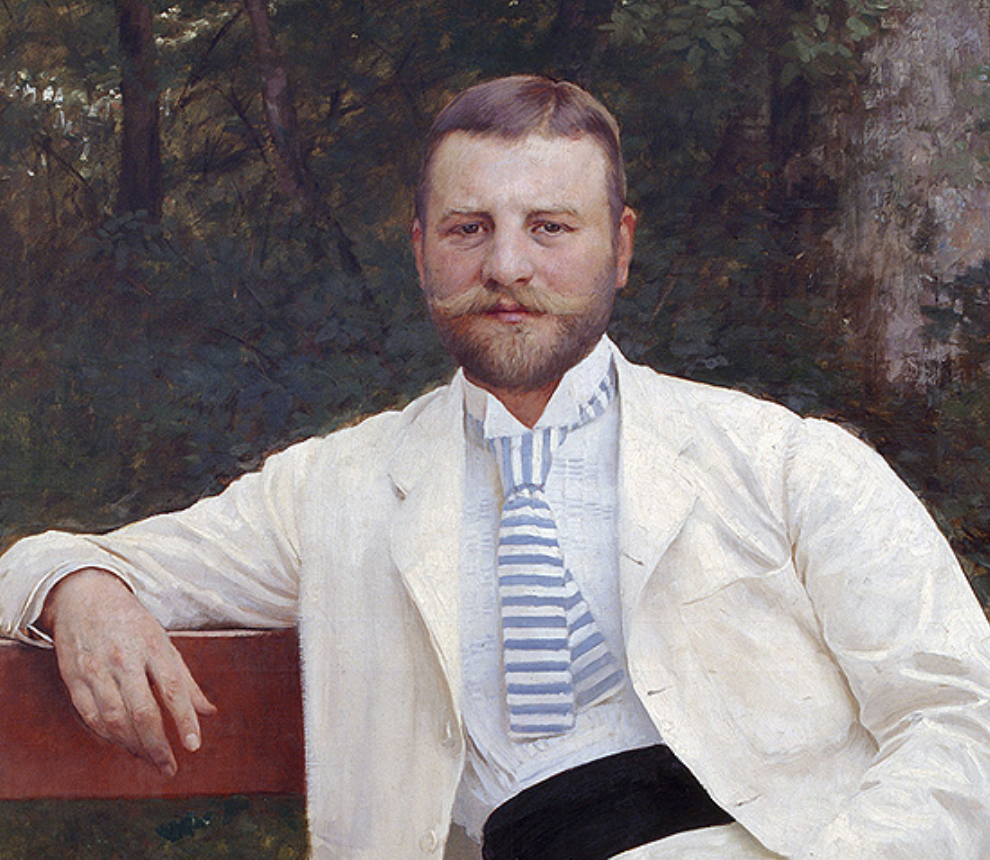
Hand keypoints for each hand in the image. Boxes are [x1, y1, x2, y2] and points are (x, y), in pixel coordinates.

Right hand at [39, 568, 216, 776]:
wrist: (84, 597)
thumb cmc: (132, 622)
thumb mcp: (164, 642)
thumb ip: (185, 680)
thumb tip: (209, 712)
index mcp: (153, 646)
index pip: (172, 689)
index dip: (184, 719)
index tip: (194, 746)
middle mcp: (124, 659)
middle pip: (142, 712)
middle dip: (157, 745)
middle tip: (170, 767)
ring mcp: (96, 670)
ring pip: (115, 720)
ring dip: (134, 746)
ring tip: (151, 760)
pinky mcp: (74, 680)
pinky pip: (91, 717)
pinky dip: (108, 737)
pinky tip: (124, 746)